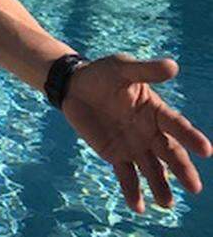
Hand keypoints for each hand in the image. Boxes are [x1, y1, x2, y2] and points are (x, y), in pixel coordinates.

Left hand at [61, 53, 211, 212]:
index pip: (176, 125)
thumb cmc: (103, 73)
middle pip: (169, 152)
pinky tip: (138, 207)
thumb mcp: (122, 67)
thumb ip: (145, 71)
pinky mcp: (115, 154)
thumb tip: (173, 66)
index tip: (206, 150)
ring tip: (167, 203)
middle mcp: (150, 131)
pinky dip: (132, 191)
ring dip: (160, 186)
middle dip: (182, 169)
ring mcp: (133, 145)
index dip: (191, 137)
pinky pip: (126, 175)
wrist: (75, 85)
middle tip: (194, 187)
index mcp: (156, 110)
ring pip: (151, 169)